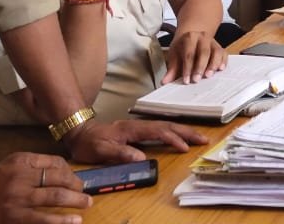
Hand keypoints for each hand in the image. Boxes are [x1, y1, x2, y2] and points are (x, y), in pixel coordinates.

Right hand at [0, 152, 88, 223]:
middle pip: (59, 180)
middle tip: (86, 193)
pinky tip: (73, 221)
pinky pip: (44, 220)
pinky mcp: (15, 218)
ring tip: (86, 205)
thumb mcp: (11, 165)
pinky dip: (61, 221)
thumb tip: (65, 171)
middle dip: (77, 187)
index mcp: (21, 162)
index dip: (70, 172)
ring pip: (55, 198)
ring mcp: (18, 199)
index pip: (55, 163)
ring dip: (75, 202)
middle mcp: (20, 178)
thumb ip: (35, 165)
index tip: (77, 180)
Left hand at [62, 118, 206, 164]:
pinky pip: (161, 129)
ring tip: (198, 137)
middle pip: (167, 125)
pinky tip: (180, 137)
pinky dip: (174, 132)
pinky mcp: (138, 131)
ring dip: (183, 131)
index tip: (185, 148)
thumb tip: (142, 158)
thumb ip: (120, 153)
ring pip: (166, 126)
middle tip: (204, 139)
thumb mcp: (101, 150)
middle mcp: (138, 125)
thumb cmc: (89, 142)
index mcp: (132, 129)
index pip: (158, 132)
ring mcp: (139, 127)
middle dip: (186, 132)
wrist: (79, 132)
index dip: (172, 139)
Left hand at [162, 30, 227, 83]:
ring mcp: (213, 42)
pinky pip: (224, 54)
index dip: (187, 68)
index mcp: (189, 37)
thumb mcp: (175, 54)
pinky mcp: (220, 47)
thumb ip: (172, 69)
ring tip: (209, 76)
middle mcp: (203, 37)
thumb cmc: (183, 47)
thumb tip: (165, 82)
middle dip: (200, 67)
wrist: (192, 36)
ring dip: (213, 64)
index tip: (186, 80)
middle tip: (197, 80)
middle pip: (204, 52)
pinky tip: (221, 69)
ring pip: (216, 52)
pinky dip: (223, 61)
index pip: (189, 53)